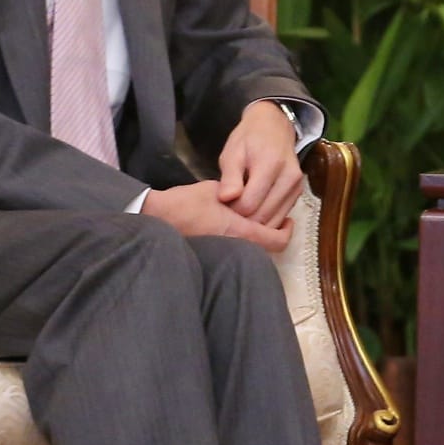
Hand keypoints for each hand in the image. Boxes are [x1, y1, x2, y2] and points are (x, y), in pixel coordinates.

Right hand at [143, 179, 291, 250]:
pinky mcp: (214, 254)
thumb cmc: (185, 203)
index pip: (276, 240)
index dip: (287, 231)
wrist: (156, 219)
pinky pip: (239, 250)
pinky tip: (238, 225)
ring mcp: (224, 252)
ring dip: (260, 236)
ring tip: (257, 218)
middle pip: (268, 247)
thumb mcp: (215, 190)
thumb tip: (248, 196)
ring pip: (254, 249)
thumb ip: (236, 194)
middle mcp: (235, 246)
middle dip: (274, 232)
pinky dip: (245, 240)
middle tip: (276, 217)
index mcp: (239, 230)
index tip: (287, 220)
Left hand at [217, 100, 305, 230]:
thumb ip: (230, 177)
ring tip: (241, 207)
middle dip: (243, 218)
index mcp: (271, 165)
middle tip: (230, 208)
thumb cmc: (250, 139)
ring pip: (273, 220)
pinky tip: (254, 208)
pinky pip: (280, 216)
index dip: (232, 209)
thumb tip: (226, 199)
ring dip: (255, 221)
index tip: (224, 202)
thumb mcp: (233, 153)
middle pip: (262, 215)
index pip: (249, 204)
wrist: (274, 126)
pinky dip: (266, 218)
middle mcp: (289, 178)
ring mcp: (297, 187)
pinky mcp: (298, 193)